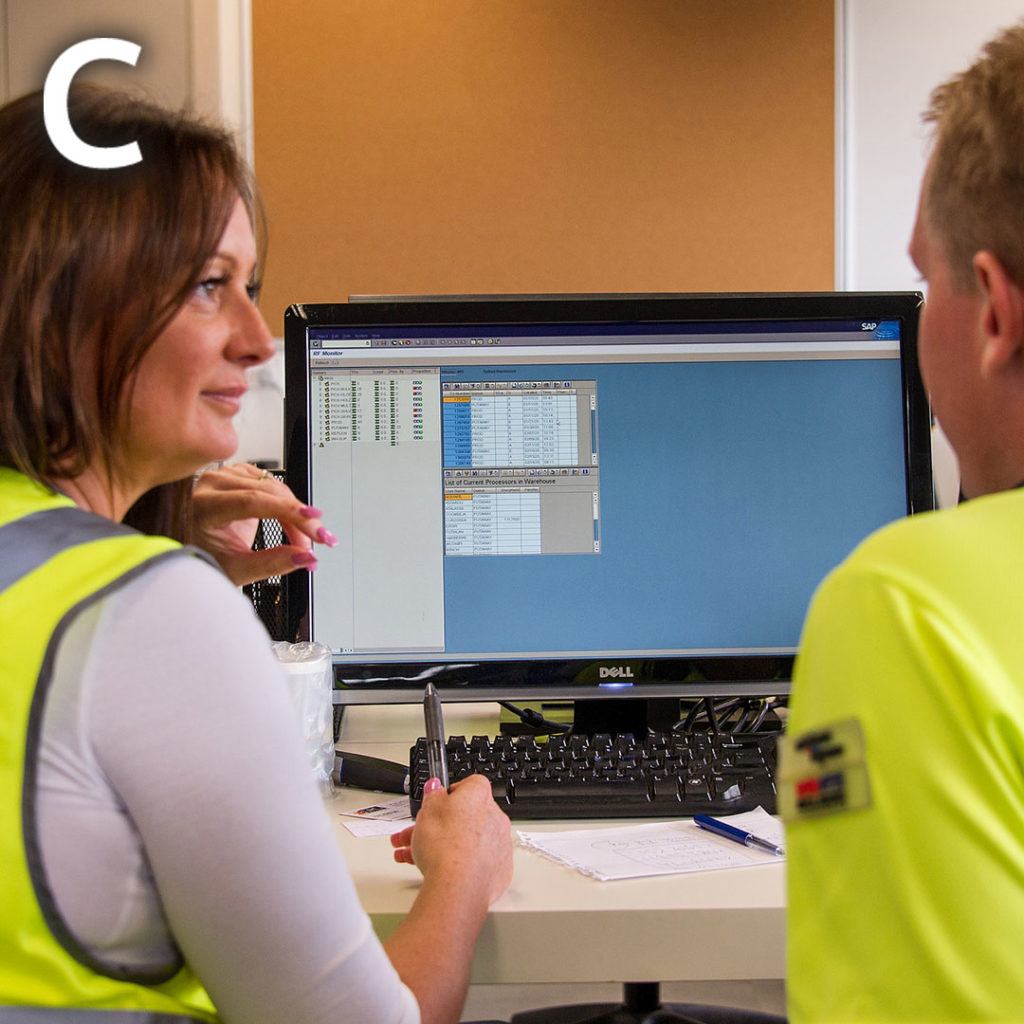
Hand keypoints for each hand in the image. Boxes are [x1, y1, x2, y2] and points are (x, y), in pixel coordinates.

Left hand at [190, 463, 337, 585]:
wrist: (190, 546)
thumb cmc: (203, 557)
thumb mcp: (236, 569)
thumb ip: (272, 564)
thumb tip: (304, 558)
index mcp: (203, 506)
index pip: (252, 502)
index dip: (288, 512)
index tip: (313, 525)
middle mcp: (212, 485)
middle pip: (269, 493)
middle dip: (300, 519)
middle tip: (320, 540)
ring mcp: (225, 476)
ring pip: (276, 487)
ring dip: (296, 514)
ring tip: (303, 540)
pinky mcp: (238, 475)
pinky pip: (273, 484)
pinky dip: (287, 504)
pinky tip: (292, 522)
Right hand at [390, 774, 512, 905]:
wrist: (458, 886)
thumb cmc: (444, 847)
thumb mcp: (427, 810)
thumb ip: (432, 795)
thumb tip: (436, 787)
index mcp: (479, 796)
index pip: (467, 785)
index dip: (449, 795)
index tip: (435, 804)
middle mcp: (494, 817)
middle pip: (463, 817)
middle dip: (438, 825)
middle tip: (416, 835)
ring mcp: (499, 844)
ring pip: (467, 840)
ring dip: (444, 846)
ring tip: (414, 857)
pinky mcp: (499, 869)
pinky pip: (478, 861)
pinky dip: (462, 865)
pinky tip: (439, 871)